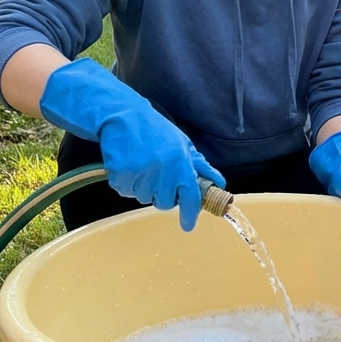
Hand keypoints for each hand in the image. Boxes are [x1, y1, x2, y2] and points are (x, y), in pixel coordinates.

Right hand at [39, 58, 224, 230]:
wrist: (123, 116)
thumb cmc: (155, 131)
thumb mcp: (183, 144)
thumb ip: (200, 166)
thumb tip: (218, 183)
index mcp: (182, 162)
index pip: (190, 195)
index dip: (190, 212)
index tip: (188, 224)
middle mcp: (164, 170)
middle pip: (164, 203)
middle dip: (162, 194)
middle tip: (157, 175)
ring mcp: (142, 174)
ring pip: (144, 198)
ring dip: (143, 187)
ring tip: (142, 164)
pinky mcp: (122, 176)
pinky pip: (125, 192)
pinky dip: (126, 183)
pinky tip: (128, 164)